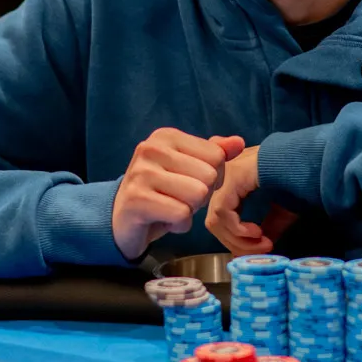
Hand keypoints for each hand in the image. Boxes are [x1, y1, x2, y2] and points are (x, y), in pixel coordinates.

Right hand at [112, 129, 244, 260]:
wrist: (122, 221)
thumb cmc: (161, 193)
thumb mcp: (188, 168)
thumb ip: (214, 153)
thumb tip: (239, 143)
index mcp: (166, 136)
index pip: (216, 155)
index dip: (212, 176)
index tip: (189, 182)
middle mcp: (151, 148)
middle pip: (209, 175)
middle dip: (201, 195)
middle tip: (178, 198)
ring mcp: (141, 173)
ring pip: (197, 194)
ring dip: (190, 210)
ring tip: (170, 207)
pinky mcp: (137, 199)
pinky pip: (181, 214)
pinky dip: (179, 224)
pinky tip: (163, 219)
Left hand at [206, 147, 298, 255]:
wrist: (309, 161)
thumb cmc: (299, 179)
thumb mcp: (281, 210)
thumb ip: (267, 228)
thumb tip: (258, 249)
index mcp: (236, 181)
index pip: (221, 218)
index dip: (235, 239)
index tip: (257, 250)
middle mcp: (226, 177)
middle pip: (216, 222)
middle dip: (237, 244)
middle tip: (262, 251)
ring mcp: (226, 174)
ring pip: (216, 221)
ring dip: (239, 240)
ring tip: (263, 243)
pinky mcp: (232, 176)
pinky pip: (223, 212)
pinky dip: (238, 229)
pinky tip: (257, 232)